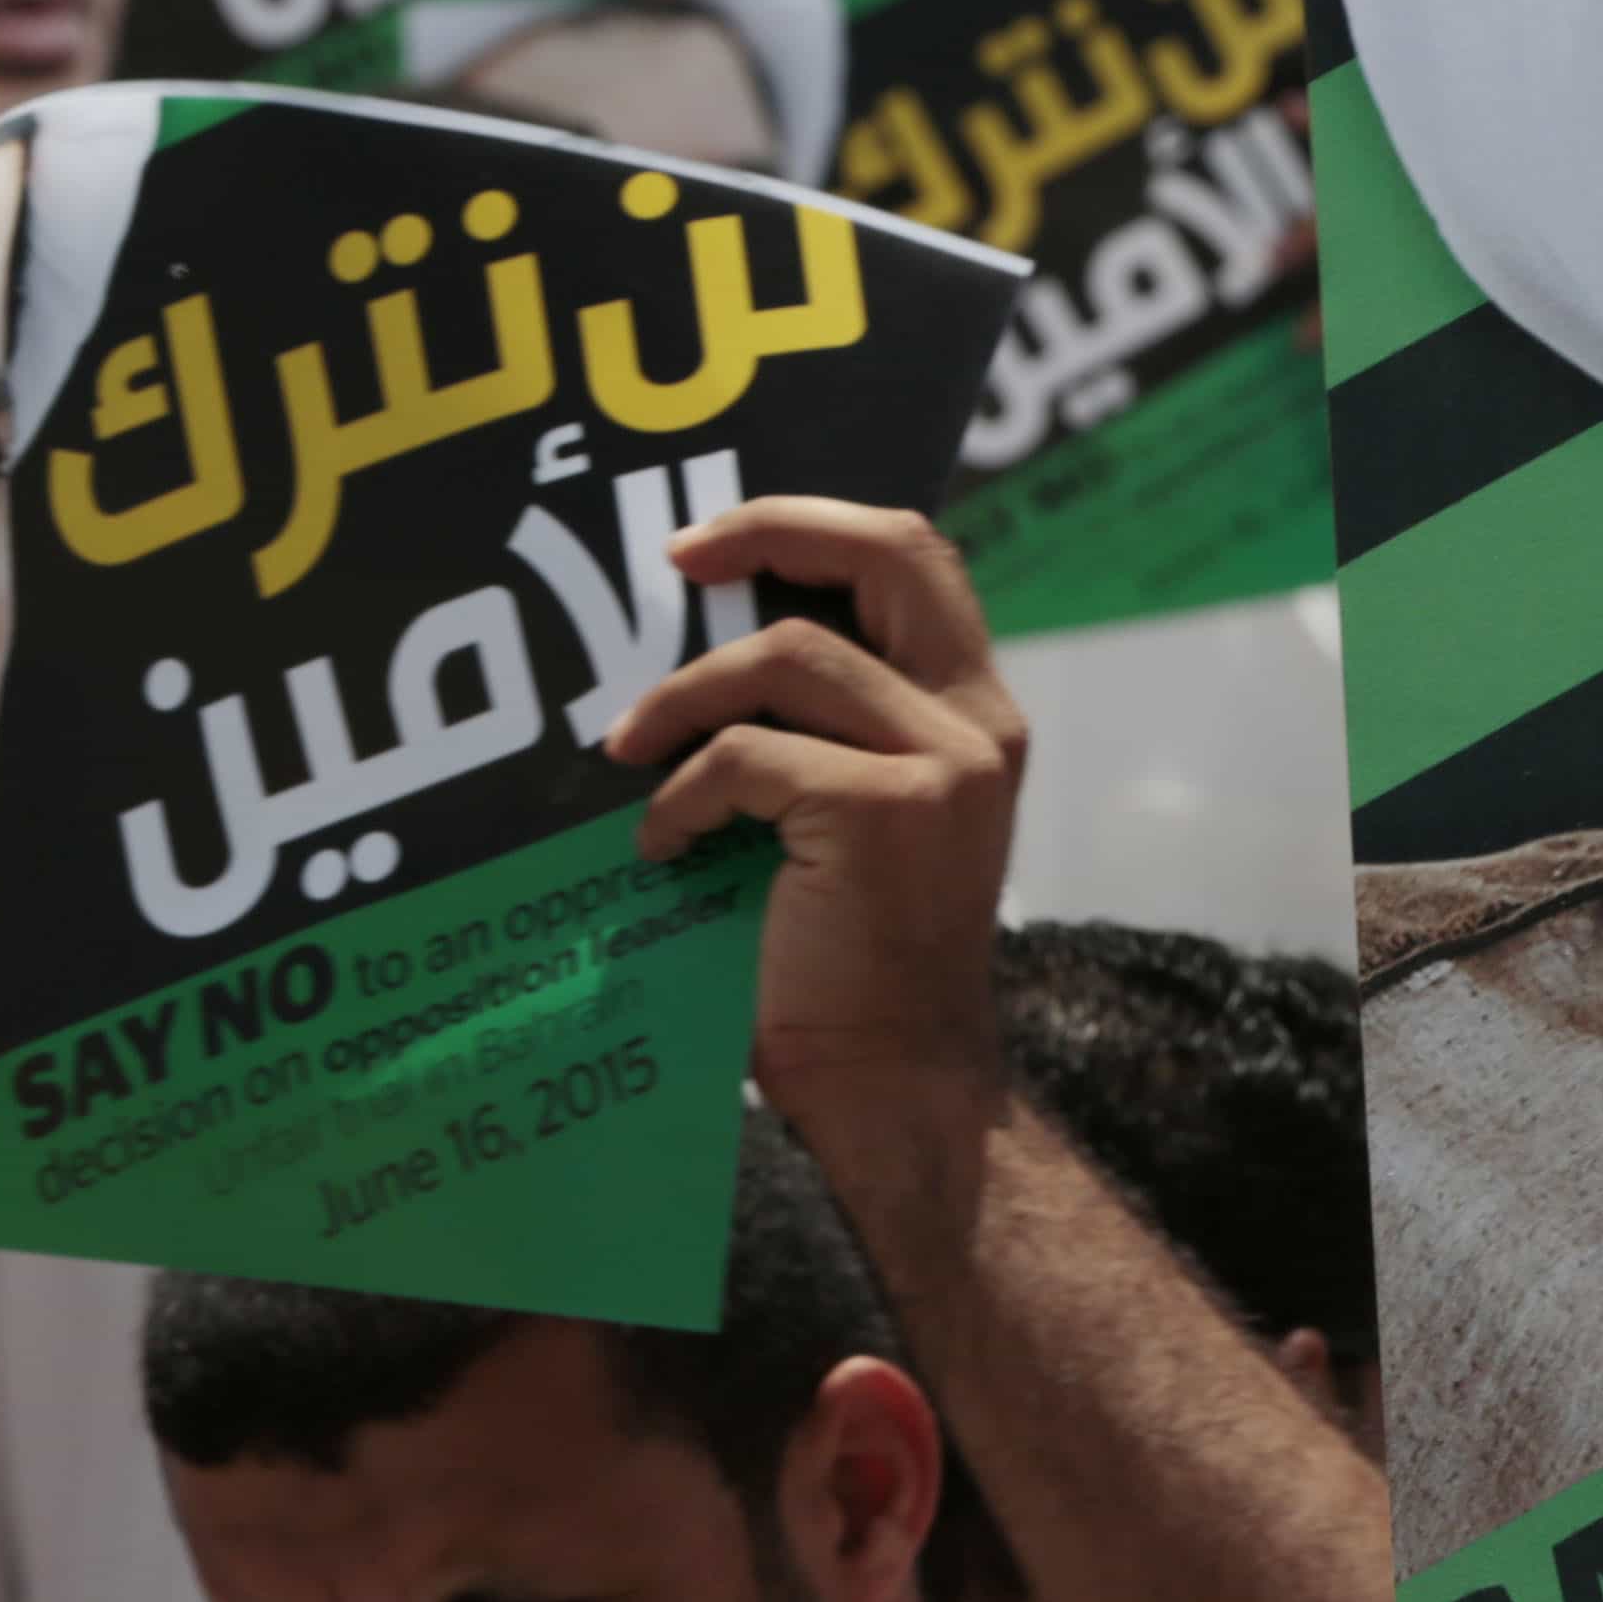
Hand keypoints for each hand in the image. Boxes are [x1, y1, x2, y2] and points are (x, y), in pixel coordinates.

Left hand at [606, 496, 1028, 1187]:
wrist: (886, 1078)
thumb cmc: (845, 958)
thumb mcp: (854, 811)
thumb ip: (824, 725)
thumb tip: (702, 642)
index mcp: (973, 711)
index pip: (914, 556)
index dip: (809, 523)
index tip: (704, 549)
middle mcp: (975, 721)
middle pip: (887, 552)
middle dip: (767, 531)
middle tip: (673, 561)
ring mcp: (940, 763)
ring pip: (786, 656)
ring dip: (681, 702)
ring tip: (626, 754)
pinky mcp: (884, 811)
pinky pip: (745, 756)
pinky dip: (680, 800)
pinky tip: (663, 851)